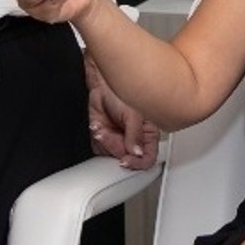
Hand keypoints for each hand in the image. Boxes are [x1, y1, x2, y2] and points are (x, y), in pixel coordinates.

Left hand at [85, 51, 159, 168]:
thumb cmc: (122, 89)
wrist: (102, 81)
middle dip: (113, 146)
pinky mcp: (105, 136)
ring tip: (102, 126)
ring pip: (110, 154)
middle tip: (107, 134)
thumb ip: (135, 136)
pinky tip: (98, 125)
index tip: (124, 160)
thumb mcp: (133, 113)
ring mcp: (119, 138)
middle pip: (125, 158)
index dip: (136, 164)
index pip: (147, 158)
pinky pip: (99, 147)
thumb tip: (137, 154)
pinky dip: (96, 138)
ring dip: (103, 141)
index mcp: (148, 134)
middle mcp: (134, 138)